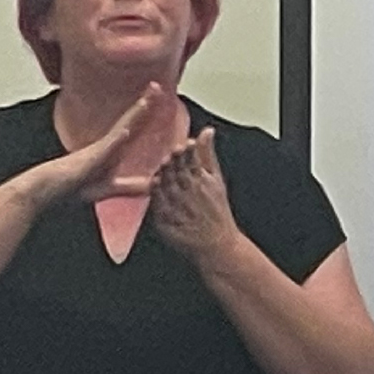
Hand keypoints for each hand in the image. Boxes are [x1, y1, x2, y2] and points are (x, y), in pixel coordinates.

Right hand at [35, 83, 166, 206]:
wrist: (52, 190)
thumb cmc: (78, 186)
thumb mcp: (113, 187)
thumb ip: (133, 186)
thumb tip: (154, 186)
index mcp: (116, 149)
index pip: (137, 127)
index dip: (149, 113)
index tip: (162, 97)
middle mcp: (110, 144)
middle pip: (132, 120)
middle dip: (146, 103)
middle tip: (158, 85)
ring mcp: (102, 148)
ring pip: (122, 127)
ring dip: (135, 113)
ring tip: (147, 99)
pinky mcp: (93, 157)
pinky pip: (107, 147)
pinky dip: (118, 138)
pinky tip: (127, 130)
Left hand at [149, 128, 241, 265]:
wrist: (217, 243)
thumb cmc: (217, 210)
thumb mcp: (217, 179)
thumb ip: (207, 153)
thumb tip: (207, 130)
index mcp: (202, 180)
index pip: (191, 161)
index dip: (186, 152)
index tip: (184, 146)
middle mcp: (189, 192)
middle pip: (177, 171)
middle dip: (175, 162)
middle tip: (172, 155)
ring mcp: (177, 206)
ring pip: (166, 184)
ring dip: (165, 175)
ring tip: (164, 167)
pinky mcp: (165, 219)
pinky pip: (158, 203)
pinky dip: (157, 193)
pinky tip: (155, 184)